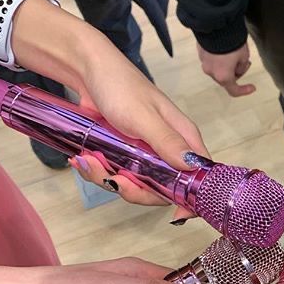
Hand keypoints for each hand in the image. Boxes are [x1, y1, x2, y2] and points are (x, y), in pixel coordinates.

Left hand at [66, 38, 209, 216]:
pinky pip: (116, 175)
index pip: (199, 177)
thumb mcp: (143, 116)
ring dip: (110, 179)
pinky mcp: (124, 155)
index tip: (176, 215)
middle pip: (165, 190)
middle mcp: (168, 150)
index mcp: (184, 139)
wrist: (86, 69)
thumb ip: (168, 142)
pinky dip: (99, 171)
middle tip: (115, 180)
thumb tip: (194, 168)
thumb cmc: (121, 86)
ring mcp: (145, 154)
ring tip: (88, 160)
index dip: (191, 199)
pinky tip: (84, 158)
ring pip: (137, 185)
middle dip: (137, 191)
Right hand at [197, 42, 255, 97]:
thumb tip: (237, 69)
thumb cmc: (232, 42)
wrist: (216, 24)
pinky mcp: (200, 52)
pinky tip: (225, 48)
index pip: (234, 90)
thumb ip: (242, 67)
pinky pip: (211, 59)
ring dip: (226, 66)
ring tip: (234, 53)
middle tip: (245, 62)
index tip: (252, 87)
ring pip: (218, 69)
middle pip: (225, 79)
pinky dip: (219, 58)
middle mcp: (211, 72)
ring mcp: (204, 62)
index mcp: (223, 76)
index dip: (244, 90)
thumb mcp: (244, 56)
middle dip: (235, 73)